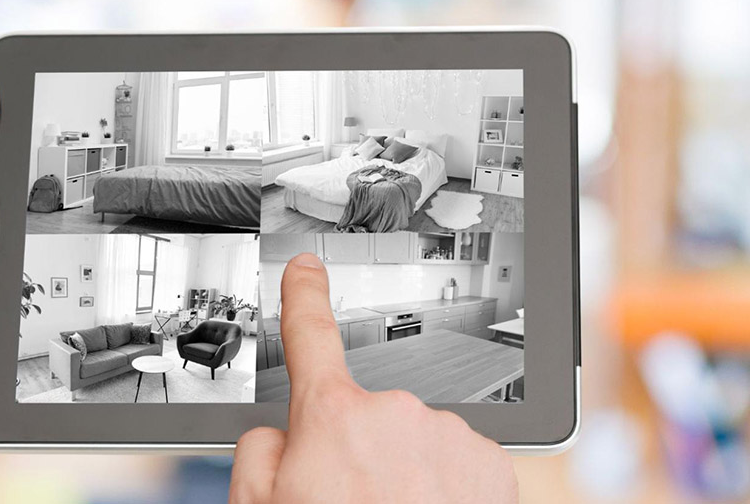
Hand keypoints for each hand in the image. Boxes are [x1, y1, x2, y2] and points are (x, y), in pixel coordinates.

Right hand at [230, 253, 517, 502]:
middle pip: (365, 418)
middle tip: (348, 501)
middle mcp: (396, 413)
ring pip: (414, 443)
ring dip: (404, 475)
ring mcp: (449, 435)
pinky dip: (443, 487)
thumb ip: (259, 454)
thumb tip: (279, 430)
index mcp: (333, 419)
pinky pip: (455, 462)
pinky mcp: (490, 462)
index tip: (307, 269)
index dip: (304, 298)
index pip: (310, 339)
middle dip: (356, 453)